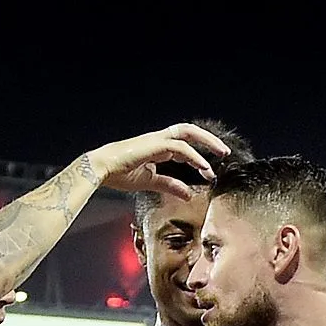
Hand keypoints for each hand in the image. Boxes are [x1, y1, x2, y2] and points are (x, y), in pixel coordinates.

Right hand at [87, 123, 233, 202]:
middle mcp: (159, 140)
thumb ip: (170, 186)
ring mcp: (156, 139)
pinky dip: (195, 156)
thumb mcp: (150, 182)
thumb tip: (189, 194)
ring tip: (222, 154)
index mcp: (157, 147)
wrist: (101, 169)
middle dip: (208, 139)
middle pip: (189, 131)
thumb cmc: (119, 174)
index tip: (210, 171)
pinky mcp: (154, 144)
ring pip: (188, 133)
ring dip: (207, 143)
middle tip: (224, 152)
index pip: (184, 146)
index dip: (198, 157)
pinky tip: (204, 167)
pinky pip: (180, 147)